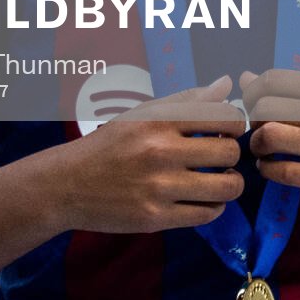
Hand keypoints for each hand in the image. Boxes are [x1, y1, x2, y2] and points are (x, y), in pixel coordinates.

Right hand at [56, 76, 246, 233]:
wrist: (65, 185)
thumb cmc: (107, 146)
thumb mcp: (140, 115)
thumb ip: (185, 100)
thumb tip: (226, 83)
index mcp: (156, 120)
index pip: (223, 116)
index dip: (234, 124)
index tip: (224, 131)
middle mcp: (159, 151)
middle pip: (230, 151)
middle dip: (232, 155)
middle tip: (220, 158)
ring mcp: (158, 187)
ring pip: (227, 186)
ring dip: (230, 183)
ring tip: (218, 180)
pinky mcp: (156, 217)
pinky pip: (209, 213)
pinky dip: (213, 206)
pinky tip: (201, 198)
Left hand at [241, 69, 299, 220]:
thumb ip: (295, 92)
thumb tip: (246, 77)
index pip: (275, 79)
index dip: (253, 93)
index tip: (255, 108)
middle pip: (267, 106)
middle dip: (251, 120)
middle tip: (258, 132)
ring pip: (271, 135)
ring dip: (255, 145)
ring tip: (262, 151)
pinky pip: (282, 170)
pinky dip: (267, 170)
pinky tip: (271, 169)